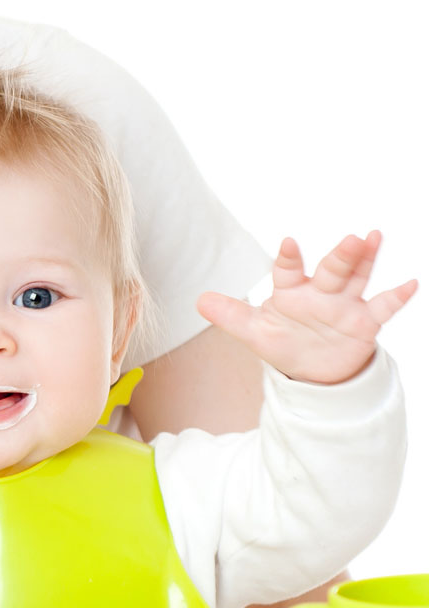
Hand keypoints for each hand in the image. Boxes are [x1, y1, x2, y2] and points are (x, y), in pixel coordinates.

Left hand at [197, 231, 416, 383]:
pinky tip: (410, 283)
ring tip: (374, 237)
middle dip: (341, 254)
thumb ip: (230, 315)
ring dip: (366, 260)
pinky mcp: (364, 322)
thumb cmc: (283, 343)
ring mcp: (344, 305)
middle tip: (352, 237)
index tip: (289, 242)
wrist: (311, 371)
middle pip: (332, 269)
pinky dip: (397, 296)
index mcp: (291, 291)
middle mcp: (320, 292)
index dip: (289, 258)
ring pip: (357, 278)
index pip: (289, 270)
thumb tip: (199, 301)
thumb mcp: (254, 333)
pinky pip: (383, 307)